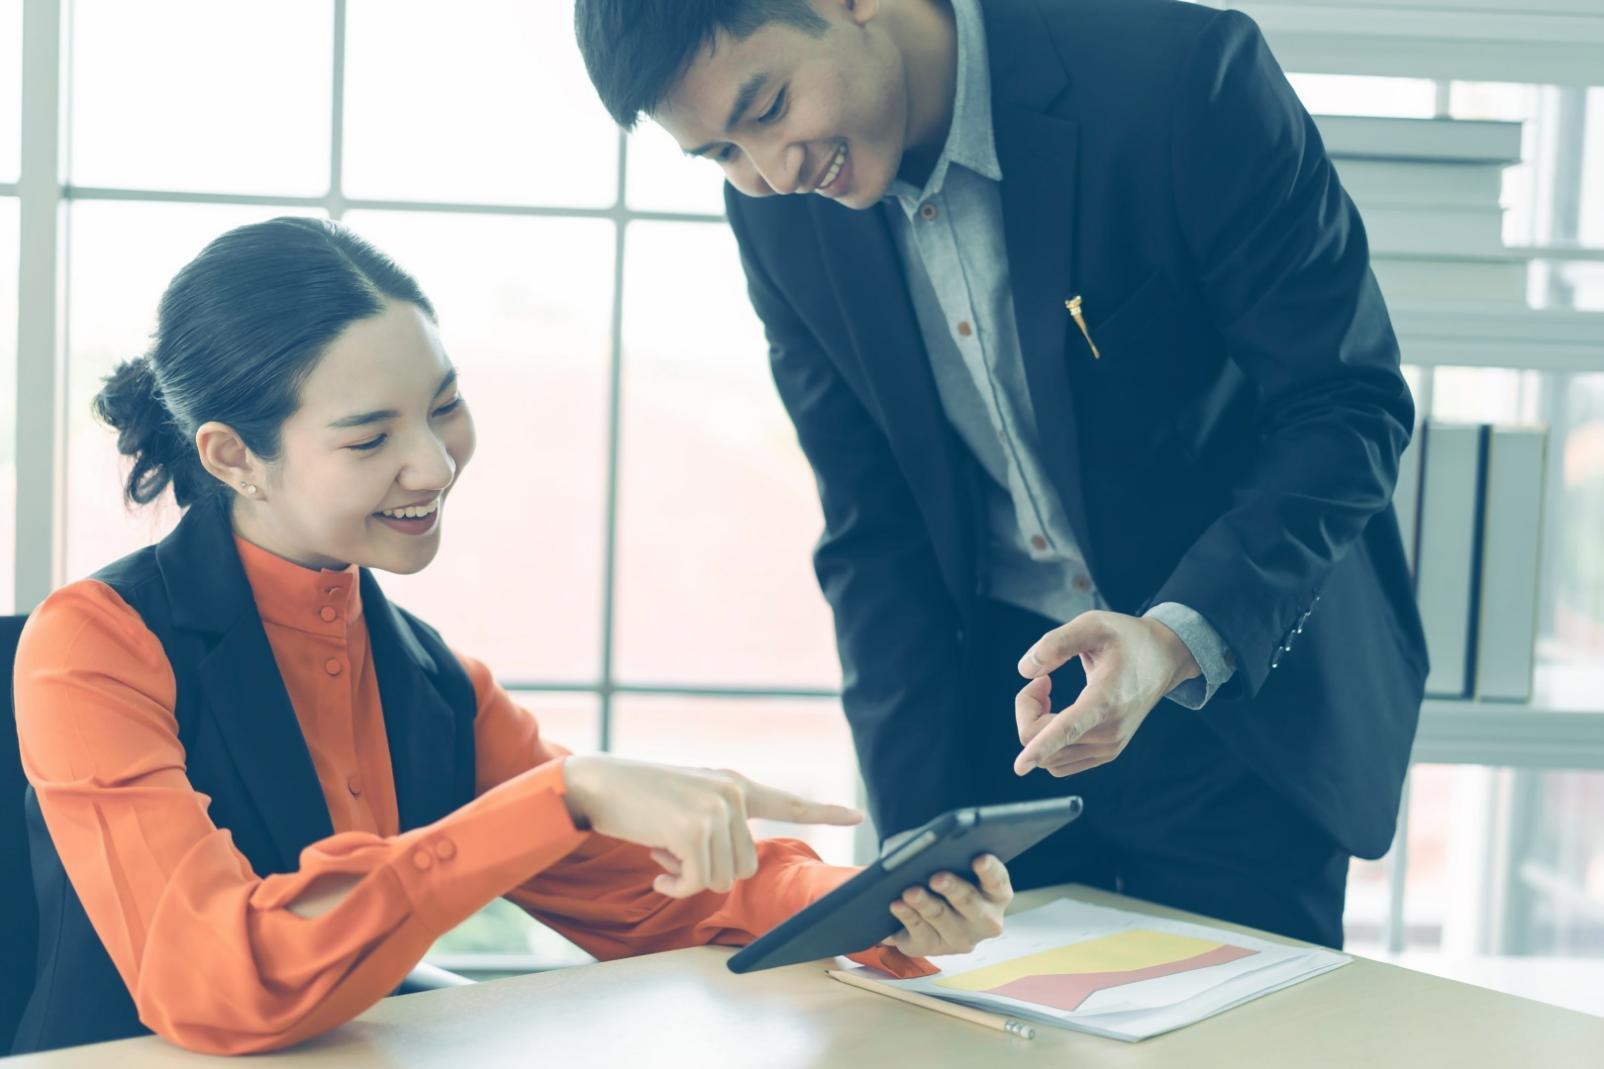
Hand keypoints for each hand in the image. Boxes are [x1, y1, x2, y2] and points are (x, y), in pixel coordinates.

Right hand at [561, 755, 862, 897]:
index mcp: (734, 785)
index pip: (787, 802)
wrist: (598, 783)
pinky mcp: (694, 830)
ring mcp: (716, 810)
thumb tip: (735, 866)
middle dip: (709, 872)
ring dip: (688, 878)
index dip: (824, 811)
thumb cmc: (639, 799)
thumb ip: (719, 823)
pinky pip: (695, 882)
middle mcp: (732, 794)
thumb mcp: (688, 801)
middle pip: (744, 867)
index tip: (858, 815)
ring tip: (662, 850)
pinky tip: (655, 866)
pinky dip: (674, 886)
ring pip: (721, 879)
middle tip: (675, 853)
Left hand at [880, 854, 1012, 956]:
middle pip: (970, 903)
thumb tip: (933, 847)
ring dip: (925, 904)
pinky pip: (920, 932)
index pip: (998, 880)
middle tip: (937, 878)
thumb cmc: (947, 876)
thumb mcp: (955, 864)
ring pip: (942, 919)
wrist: (929, 908)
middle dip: (953, 889)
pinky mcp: (934, 948)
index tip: (979, 858)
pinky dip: (908, 917)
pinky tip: (897, 905)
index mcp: (997, 895)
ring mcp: (961, 938)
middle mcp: (985, 921)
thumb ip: (953, 856)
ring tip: (910, 892)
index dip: (989, 870)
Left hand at [1013, 611, 1199, 777]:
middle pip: (1042, 741)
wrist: (1163, 659)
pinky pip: (1059, 762)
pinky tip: (1056, 713)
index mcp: (1106, 699)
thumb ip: (1056, 642)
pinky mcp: (1106, 754)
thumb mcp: (1093, 624)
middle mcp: (1109, 732)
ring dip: (1035, 726)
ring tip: (1048, 694)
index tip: (1021, 766)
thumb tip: (1025, 671)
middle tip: (1042, 679)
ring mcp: (1109, 748)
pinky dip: (1047, 742)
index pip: (1067, 729)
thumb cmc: (1127, 639)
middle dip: (1026, 710)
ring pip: (1048, 757)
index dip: (1040, 748)